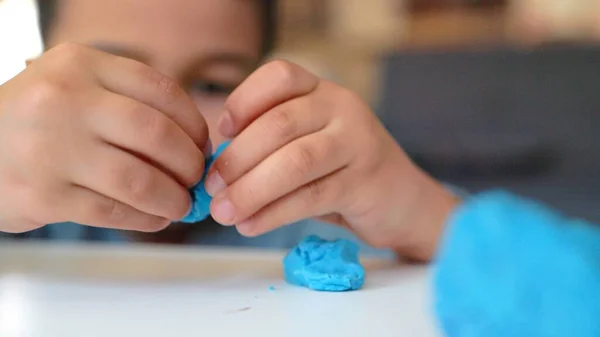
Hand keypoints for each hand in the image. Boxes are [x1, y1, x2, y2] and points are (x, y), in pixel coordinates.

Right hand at [0, 43, 208, 232]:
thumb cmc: (42, 120)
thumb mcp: (78, 87)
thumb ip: (130, 103)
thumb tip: (197, 147)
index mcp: (81, 65)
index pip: (161, 90)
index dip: (194, 123)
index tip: (202, 144)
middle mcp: (65, 99)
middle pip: (156, 135)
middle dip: (190, 164)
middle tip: (196, 179)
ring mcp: (51, 148)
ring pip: (138, 180)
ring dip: (173, 198)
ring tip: (181, 204)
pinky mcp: (44, 195)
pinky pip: (113, 212)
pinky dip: (145, 219)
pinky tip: (155, 218)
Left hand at [205, 60, 458, 260]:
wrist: (401, 199)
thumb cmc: (341, 170)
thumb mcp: (309, 143)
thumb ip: (270, 147)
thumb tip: (215, 170)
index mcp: (323, 91)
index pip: (279, 76)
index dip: (243, 100)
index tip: (221, 132)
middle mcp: (343, 108)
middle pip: (279, 124)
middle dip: (237, 159)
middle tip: (211, 188)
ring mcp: (358, 142)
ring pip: (295, 162)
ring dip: (251, 190)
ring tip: (224, 212)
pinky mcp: (366, 182)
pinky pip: (311, 197)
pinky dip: (274, 213)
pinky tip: (251, 225)